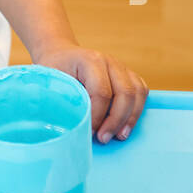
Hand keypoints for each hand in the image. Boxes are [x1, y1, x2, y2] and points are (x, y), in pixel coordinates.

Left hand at [31, 42, 148, 142]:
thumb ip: (59, 100)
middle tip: (103, 138)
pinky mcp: (127, 74)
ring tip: (119, 136)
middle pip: (124, 93)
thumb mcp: (50, 82)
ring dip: (130, 118)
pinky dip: (137, 109)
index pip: (101, 92)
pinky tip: (126, 125)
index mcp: (89, 60)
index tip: (87, 131)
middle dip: (116, 120)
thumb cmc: (54, 70)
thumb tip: (69, 126)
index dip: (97, 115)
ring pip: (137, 92)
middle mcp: (109, 61)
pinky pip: (141, 91)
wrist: (61, 55)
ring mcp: (121, 67)